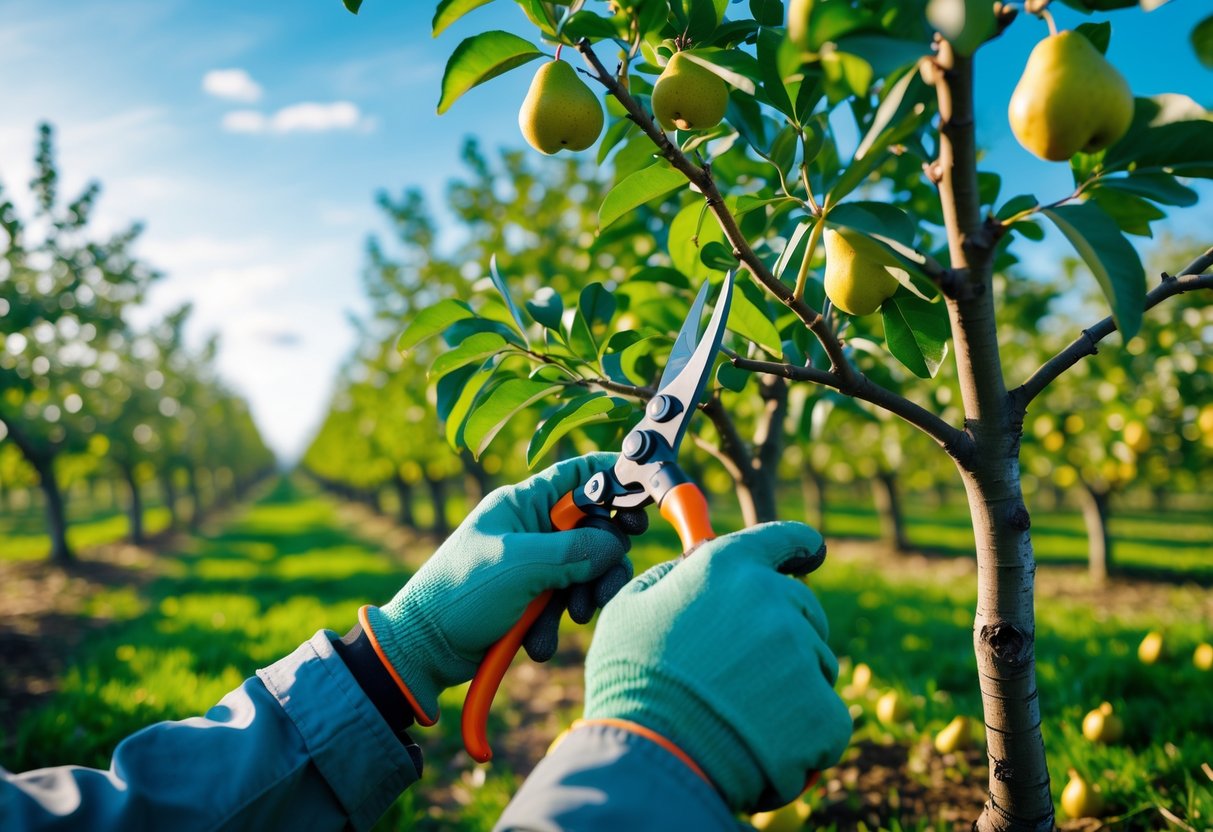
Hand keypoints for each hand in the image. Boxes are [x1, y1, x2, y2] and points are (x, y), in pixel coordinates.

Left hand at [364, 453, 632, 722]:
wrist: (422, 649)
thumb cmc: (459, 594)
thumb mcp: (520, 566)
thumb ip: (574, 550)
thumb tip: (616, 545)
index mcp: (523, 504)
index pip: (580, 475)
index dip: (614, 483)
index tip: (642, 506)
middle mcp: (532, 529)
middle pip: (594, 529)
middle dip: (603, 560)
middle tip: (601, 585)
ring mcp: (533, 564)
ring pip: (585, 570)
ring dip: (583, 596)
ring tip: (572, 616)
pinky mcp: (531, 598)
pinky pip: (564, 602)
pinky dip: (556, 623)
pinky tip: (535, 640)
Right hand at [581, 522, 850, 811]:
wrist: (649, 758)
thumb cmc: (629, 682)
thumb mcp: (629, 610)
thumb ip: (668, 579)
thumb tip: (688, 570)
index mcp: (728, 566)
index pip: (783, 538)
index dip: (798, 545)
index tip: (808, 551)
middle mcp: (773, 597)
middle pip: (803, 609)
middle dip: (783, 635)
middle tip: (743, 674)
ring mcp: (804, 653)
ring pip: (817, 665)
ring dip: (792, 688)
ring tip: (743, 718)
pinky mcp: (825, 710)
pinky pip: (828, 719)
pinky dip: (805, 737)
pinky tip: (766, 751)